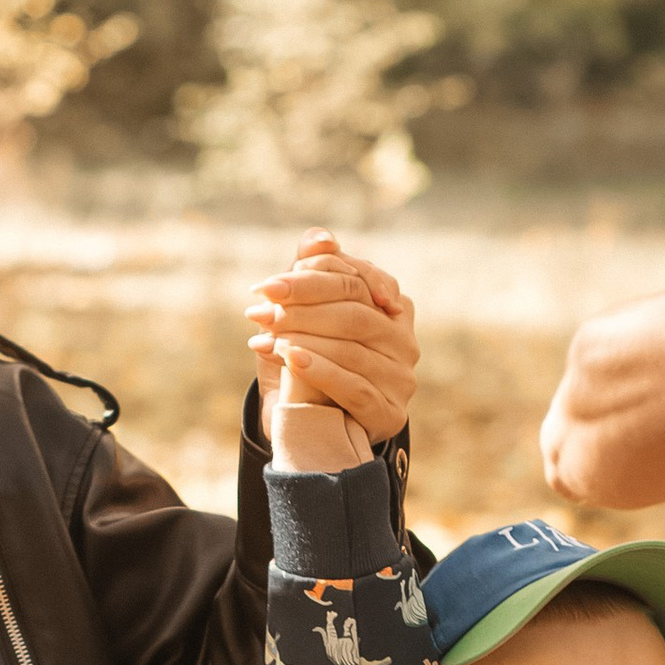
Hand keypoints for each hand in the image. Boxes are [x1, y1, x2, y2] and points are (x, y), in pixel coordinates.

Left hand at [249, 233, 418, 466]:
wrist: (312, 425)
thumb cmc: (310, 359)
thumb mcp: (306, 315)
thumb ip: (315, 273)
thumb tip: (320, 239)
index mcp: (393, 310)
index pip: (356, 283)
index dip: (311, 281)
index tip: (267, 287)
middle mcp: (405, 342)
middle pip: (354, 314)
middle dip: (302, 310)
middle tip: (259, 311)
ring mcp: (402, 379)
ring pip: (352, 350)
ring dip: (303, 339)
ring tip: (265, 335)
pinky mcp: (390, 413)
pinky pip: (353, 387)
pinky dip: (319, 370)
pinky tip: (290, 359)